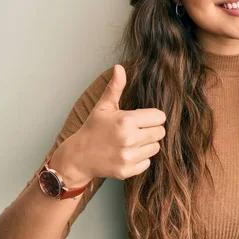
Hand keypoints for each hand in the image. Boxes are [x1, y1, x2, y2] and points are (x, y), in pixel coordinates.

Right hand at [64, 65, 166, 182]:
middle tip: (138, 130)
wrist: (78, 157)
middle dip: (152, 130)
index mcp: (126, 120)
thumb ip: (115, 87)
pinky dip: (141, 159)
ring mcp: (128, 156)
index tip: (143, 118)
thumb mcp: (103, 106)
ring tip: (132, 141)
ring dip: (147, 144)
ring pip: (156, 148)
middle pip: (160, 132)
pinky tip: (128, 153)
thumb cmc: (93, 129)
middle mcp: (129, 139)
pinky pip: (147, 162)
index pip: (160, 117)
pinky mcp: (127, 171)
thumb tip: (120, 67)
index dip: (153, 116)